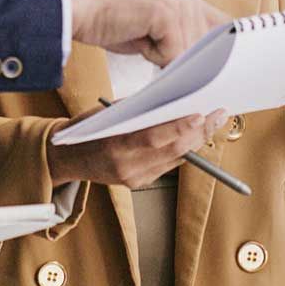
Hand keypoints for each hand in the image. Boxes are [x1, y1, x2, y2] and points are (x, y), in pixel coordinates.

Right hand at [48, 108, 227, 186]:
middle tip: (217, 115)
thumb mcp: (106, 114)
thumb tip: (171, 102)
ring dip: (196, 141)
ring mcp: (134, 178)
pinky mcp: (139, 183)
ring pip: (175, 160)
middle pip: (172, 151)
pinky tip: (192, 137)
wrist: (66, 159)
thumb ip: (136, 110)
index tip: (200, 114)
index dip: (180, 128)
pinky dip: (182, 150)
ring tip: (212, 123)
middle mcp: (126, 167)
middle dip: (199, 132)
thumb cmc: (85, 130)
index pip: (153, 138)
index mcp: (114, 146)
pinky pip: (167, 165)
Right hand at [68, 0, 228, 66]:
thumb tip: (207, 69)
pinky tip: (139, 40)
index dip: (224, 51)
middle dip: (191, 62)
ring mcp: (178, 2)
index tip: (223, 71)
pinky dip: (155, 58)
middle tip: (165, 56)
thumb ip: (182, 39)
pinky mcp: (164, 13)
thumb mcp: (156, 31)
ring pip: (190, 54)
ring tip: (144, 41)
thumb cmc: (114, 25)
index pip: (224, 28)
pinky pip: (173, 54)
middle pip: (208, 48)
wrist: (80, 11)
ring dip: (167, 59)